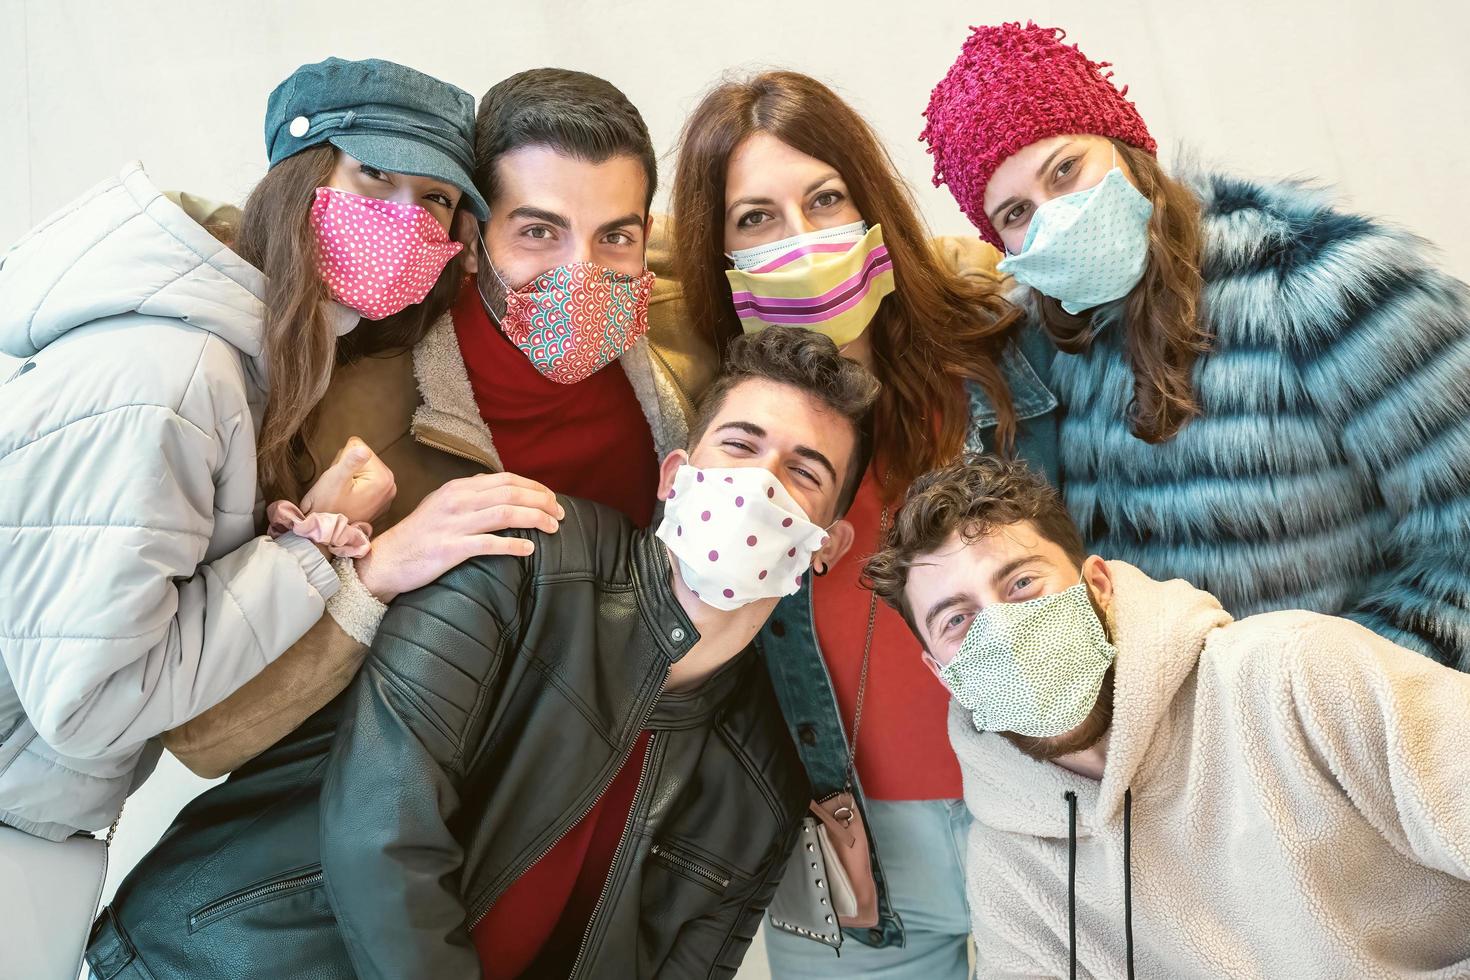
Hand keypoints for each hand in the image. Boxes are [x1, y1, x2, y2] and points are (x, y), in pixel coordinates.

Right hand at [303, 437, 396, 526]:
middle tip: (339, 487)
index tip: (340, 478)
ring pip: (362, 470)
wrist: (324, 535)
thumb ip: (350, 462)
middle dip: (347, 468)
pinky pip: (364, 483)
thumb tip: (363, 448)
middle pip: (363, 459)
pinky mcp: (379, 502)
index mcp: (384, 478)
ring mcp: (386, 495)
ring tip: (342, 494)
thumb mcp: (335, 480)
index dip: (343, 460)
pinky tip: (347, 499)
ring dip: (349, 478)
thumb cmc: (327, 507)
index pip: (359, 447)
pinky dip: (354, 488)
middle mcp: (391, 486)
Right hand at [354, 472, 563, 603]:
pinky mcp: (451, 549)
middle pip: (510, 493)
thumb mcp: (442, 505)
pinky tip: (529, 549)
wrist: (386, 560)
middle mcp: (457, 501)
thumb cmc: (419, 535)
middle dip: (541, 501)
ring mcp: (454, 524)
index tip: (551, 497)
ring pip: (505, 514)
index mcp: (458, 488)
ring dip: (535, 519)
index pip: (505, 480)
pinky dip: (513, 545)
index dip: (533, 487)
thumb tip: (499, 490)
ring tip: (553, 528)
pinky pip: (489, 544)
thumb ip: (469, 496)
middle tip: (560, 513)